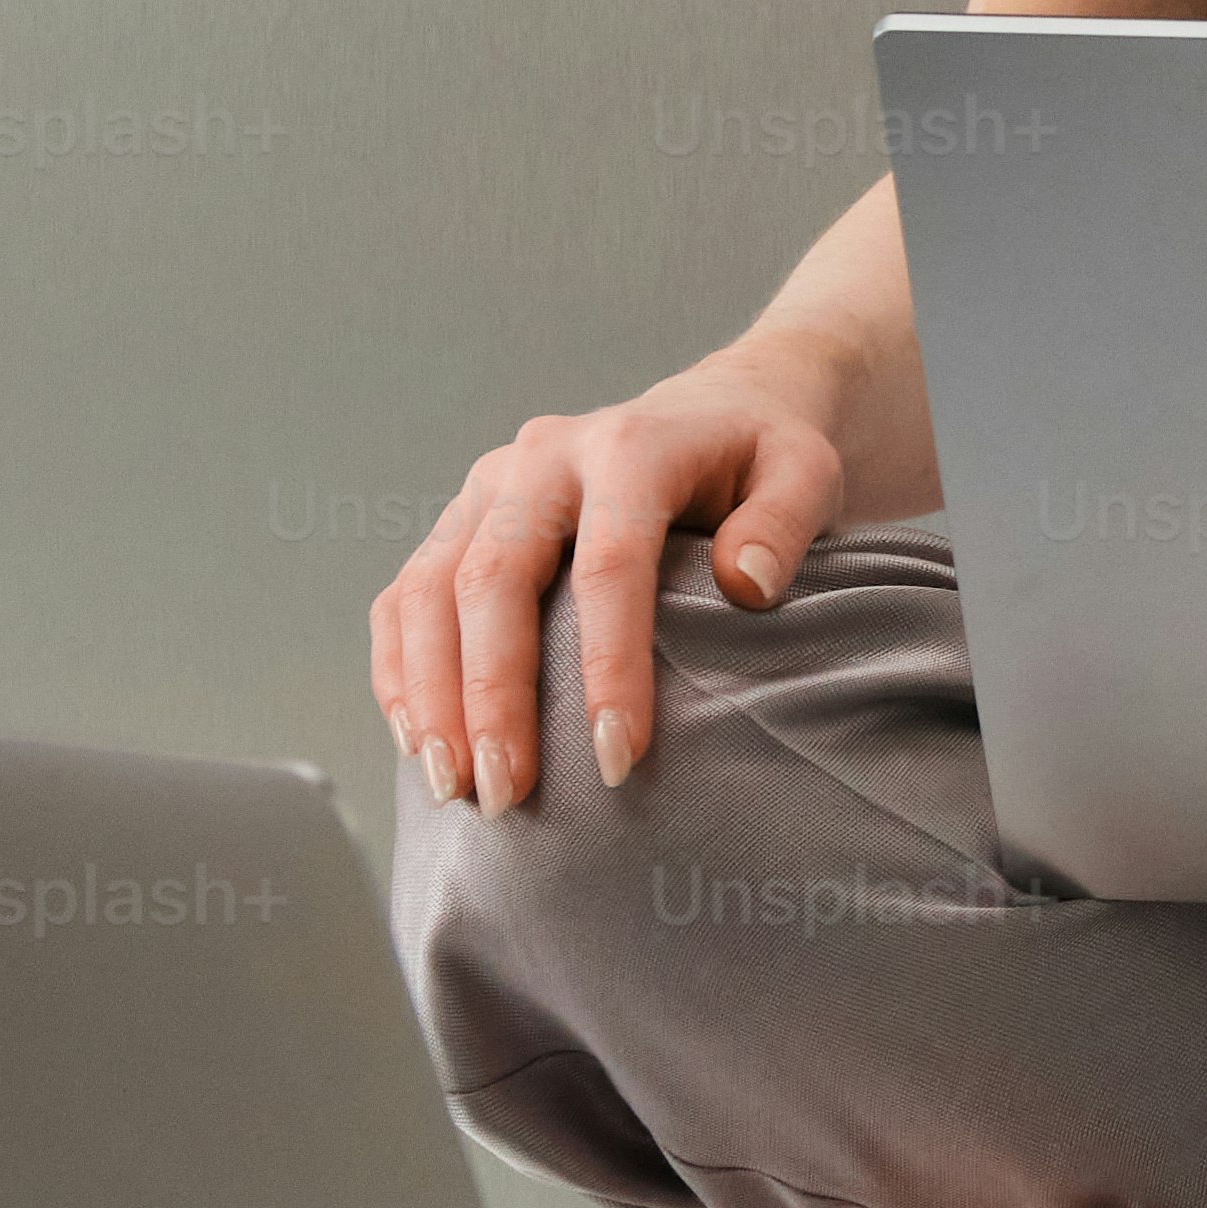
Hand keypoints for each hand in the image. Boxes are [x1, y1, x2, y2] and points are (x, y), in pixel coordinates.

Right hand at [369, 340, 859, 812]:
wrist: (715, 415)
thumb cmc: (761, 462)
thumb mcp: (806, 473)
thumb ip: (785, 523)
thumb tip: (745, 585)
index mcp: (630, 447)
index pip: (608, 566)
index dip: (608, 666)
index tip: (619, 758)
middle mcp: (542, 458)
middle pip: (493, 579)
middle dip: (492, 695)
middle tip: (508, 793)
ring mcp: (488, 488)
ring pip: (429, 590)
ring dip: (430, 695)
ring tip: (452, 788)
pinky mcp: (458, 520)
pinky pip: (405, 597)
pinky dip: (400, 672)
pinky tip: (419, 742)